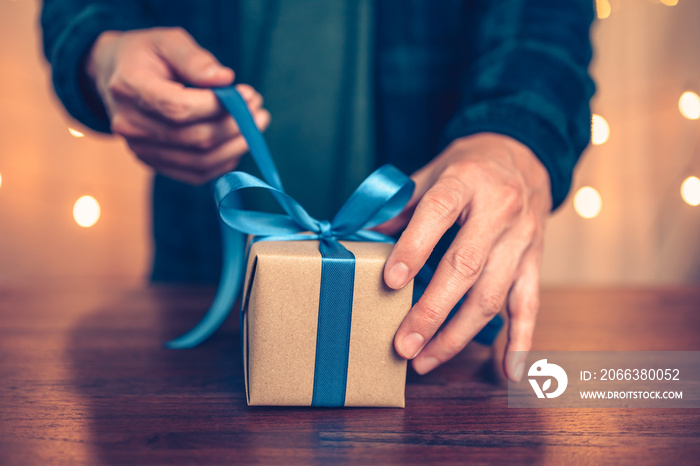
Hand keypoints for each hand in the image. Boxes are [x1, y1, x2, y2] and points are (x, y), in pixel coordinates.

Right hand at [86, 27, 269, 184]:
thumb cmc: (146, 55)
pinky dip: (223, 162)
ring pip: (200, 161)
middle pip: (195, 138)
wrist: (115, 76)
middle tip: (257, 109)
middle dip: (236, 126)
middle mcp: (131, 125)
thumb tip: (226, 80)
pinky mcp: (154, 163)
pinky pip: (196, 173)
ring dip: (236, 146)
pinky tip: (237, 143)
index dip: (219, 107)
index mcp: (130, 88)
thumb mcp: (167, 41)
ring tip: (255, 125)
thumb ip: (195, 59)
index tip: (246, 94)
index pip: (180, 108)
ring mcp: (140, 149)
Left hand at [377, 133, 551, 380]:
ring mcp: (522, 239)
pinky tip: (508, 372)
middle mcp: (499, 211)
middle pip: (466, 267)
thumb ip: (402, 206)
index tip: (390, 282)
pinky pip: (529, 305)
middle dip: (432, 311)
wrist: (522, 155)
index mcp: (466, 180)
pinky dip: (520, 341)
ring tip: (425, 360)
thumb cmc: (468, 167)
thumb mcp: (432, 172)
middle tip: (403, 344)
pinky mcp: (535, 262)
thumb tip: (365, 239)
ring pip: (493, 295)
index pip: (438, 213)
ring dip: (458, 334)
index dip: (414, 247)